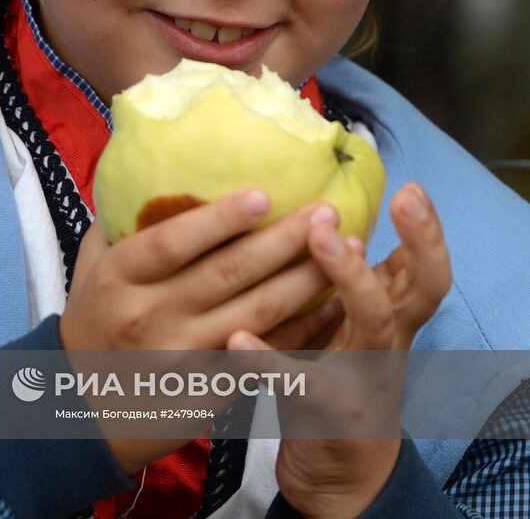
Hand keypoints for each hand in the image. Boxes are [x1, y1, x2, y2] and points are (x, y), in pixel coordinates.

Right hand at [59, 188, 340, 471]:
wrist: (80, 416)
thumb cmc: (92, 328)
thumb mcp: (87, 272)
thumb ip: (114, 227)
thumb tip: (145, 175)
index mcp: (119, 280)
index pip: (172, 242)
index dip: (219, 219)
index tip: (263, 194)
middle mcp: (150, 317)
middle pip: (227, 273)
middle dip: (284, 239)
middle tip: (326, 211)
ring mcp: (182, 359)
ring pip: (257, 313)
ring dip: (306, 278)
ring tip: (343, 247)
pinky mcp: (209, 392)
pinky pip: (266, 356)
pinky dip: (304, 331)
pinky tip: (334, 305)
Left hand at [227, 182, 451, 518]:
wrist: (340, 474)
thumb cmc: (336, 378)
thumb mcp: (351, 327)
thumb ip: (346, 280)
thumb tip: (318, 211)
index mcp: (393, 316)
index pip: (423, 267)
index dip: (426, 231)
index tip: (411, 189)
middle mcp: (388, 340)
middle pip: (420, 289)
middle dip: (418, 243)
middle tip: (402, 200)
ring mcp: (365, 376)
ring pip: (372, 324)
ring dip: (350, 279)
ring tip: (322, 239)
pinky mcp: (328, 412)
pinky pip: (301, 381)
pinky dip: (269, 358)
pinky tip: (238, 337)